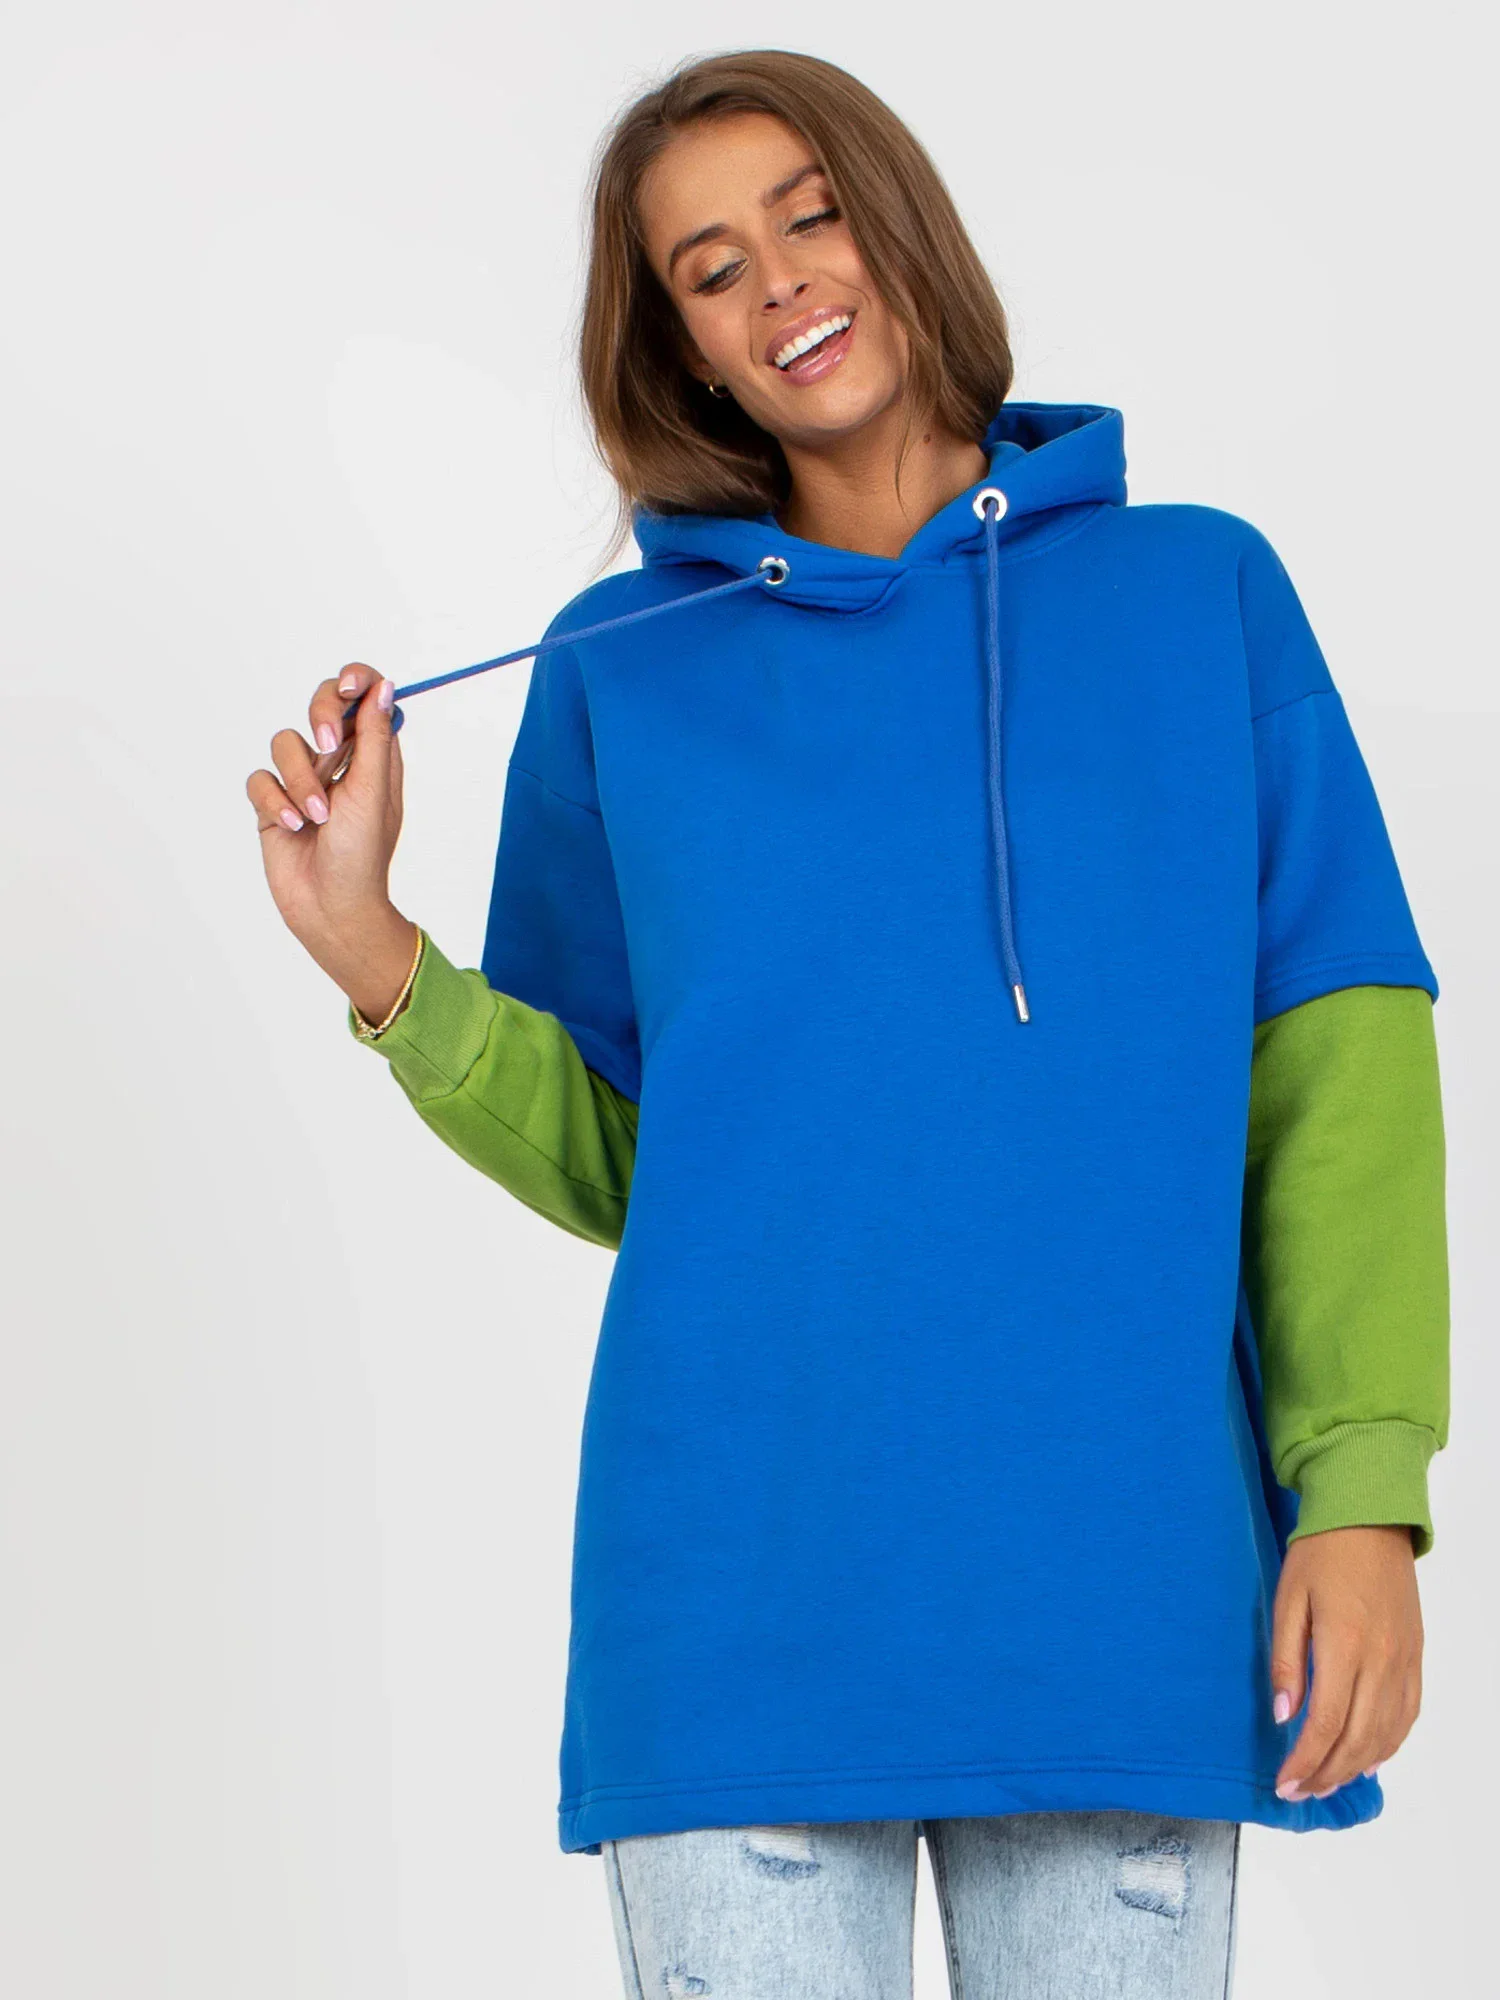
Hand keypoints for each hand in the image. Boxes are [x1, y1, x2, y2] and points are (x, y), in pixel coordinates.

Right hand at [246, 663, 418, 1018]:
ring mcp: (303, 782)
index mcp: (373, 756)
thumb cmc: (362, 856)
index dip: (355, 681)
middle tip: (330, 743)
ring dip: (301, 779)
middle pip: (321, 706)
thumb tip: (384, 687)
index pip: (363, 700)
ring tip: (317, 816)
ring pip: (286, 743)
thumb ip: (374, 737)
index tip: (351, 684)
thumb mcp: (373, 791)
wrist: (332, 908)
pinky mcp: (273, 805)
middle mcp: (339, 763)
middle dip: (321, 718)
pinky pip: (260, 780)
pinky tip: (293, 827)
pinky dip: (275, 802)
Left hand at [1269, 1524, 1422, 1800]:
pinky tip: (1368, 1759)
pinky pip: (1407, 1714)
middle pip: (1358, 1739)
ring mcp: (1404, 1661)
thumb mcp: (1288, 1599)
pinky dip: (1389, 1744)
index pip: (1327, 1723)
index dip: (1305, 1761)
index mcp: (1345, 1644)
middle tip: (1300, 1792)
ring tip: (1327, 1783)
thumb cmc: (1320, 1554)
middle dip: (1327, 1774)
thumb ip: (1286, 1660)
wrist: (1369, 1519)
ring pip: (1386, 1734)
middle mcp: (1382, 1660)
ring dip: (1356, 1766)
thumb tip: (1284, 1714)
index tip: (1285, 1783)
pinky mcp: (1416, 1657)